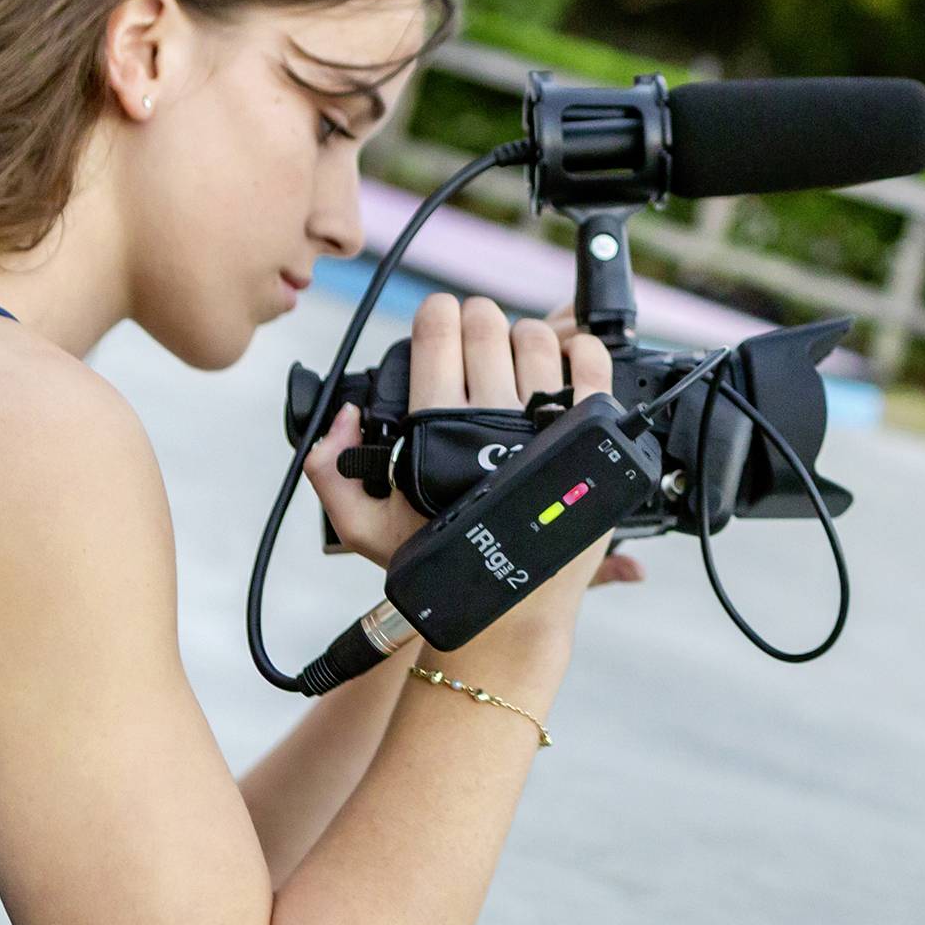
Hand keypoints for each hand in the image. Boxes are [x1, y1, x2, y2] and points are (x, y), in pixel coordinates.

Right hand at [304, 295, 633, 618]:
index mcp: (437, 432)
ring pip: (538, 339)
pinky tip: (568, 357)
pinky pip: (593, 365)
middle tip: (476, 332)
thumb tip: (343, 416)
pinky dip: (582, 349)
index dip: (437, 315)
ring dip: (524, 335)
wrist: (510, 610)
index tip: (440, 318)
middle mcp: (492, 422)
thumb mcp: (365, 528)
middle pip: (487, 327)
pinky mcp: (591, 438)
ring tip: (517, 354)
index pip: (437, 335)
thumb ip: (331, 471)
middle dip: (477, 319)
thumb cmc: (439, 567)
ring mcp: (547, 427)